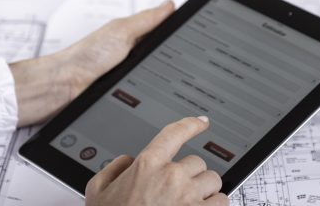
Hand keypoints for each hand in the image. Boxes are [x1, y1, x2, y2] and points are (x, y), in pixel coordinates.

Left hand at [10, 0, 174, 125]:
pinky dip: (150, 95)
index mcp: (131, 36)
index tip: (192, 35)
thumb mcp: (122, 32)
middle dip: (172, 61)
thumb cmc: (86, 57)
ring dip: (160, 81)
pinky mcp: (125, 94)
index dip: (176, 34)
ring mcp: (128, 75)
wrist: (65, 86)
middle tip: (184, 64)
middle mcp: (130, 54)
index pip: (162, 32)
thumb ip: (147, 20)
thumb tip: (169, 5)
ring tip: (165, 80)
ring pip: (156, 78)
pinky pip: (145, 94)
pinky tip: (154, 97)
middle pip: (162, 57)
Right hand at [85, 116, 227, 205]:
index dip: (191, 125)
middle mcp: (171, 176)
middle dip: (190, 176)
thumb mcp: (98, 191)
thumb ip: (114, 168)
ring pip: (212, 181)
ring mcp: (188, 196)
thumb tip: (127, 161)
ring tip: (190, 202)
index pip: (175, 133)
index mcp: (147, 164)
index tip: (201, 122)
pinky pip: (221, 201)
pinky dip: (214, 205)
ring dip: (205, 191)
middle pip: (197, 163)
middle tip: (178, 191)